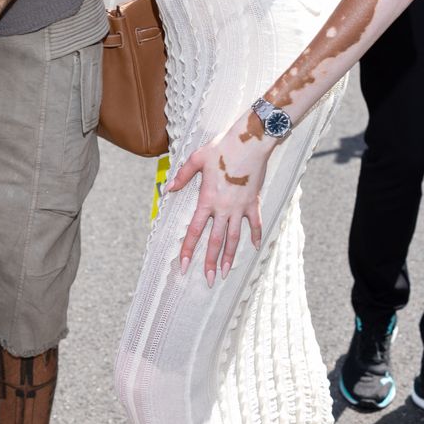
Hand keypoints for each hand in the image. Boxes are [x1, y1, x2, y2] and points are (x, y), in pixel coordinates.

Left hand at [167, 114, 270, 283]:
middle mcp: (223, 208)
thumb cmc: (222, 148)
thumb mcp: (197, 159)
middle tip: (209, 280)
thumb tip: (167, 189)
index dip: (189, 250)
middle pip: (215, 241)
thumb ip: (182, 176)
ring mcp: (240, 207)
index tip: (184, 266)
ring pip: (234, 237)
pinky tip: (255, 247)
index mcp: (207, 200)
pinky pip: (255, 223)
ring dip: (231, 257)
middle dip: (210, 262)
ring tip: (227, 272)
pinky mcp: (253, 202)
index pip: (194, 231)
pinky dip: (255, 235)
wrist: (249, 142)